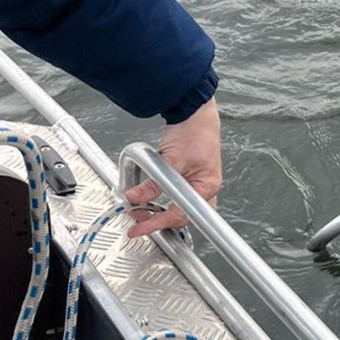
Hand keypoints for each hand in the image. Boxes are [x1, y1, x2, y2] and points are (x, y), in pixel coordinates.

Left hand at [124, 98, 220, 237]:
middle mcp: (205, 188)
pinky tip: (151, 195)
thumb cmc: (193, 132)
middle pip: (183, 216)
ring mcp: (199, 182)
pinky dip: (163, 197)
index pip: (181, 215)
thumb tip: (133, 198)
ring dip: (160, 209)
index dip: (157, 223)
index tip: (138, 228)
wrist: (195, 110)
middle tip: (138, 218)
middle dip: (159, 220)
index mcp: (206, 187)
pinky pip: (177, 194)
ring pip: (180, 207)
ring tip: (141, 207)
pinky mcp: (191, 175)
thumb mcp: (170, 160)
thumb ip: (152, 183)